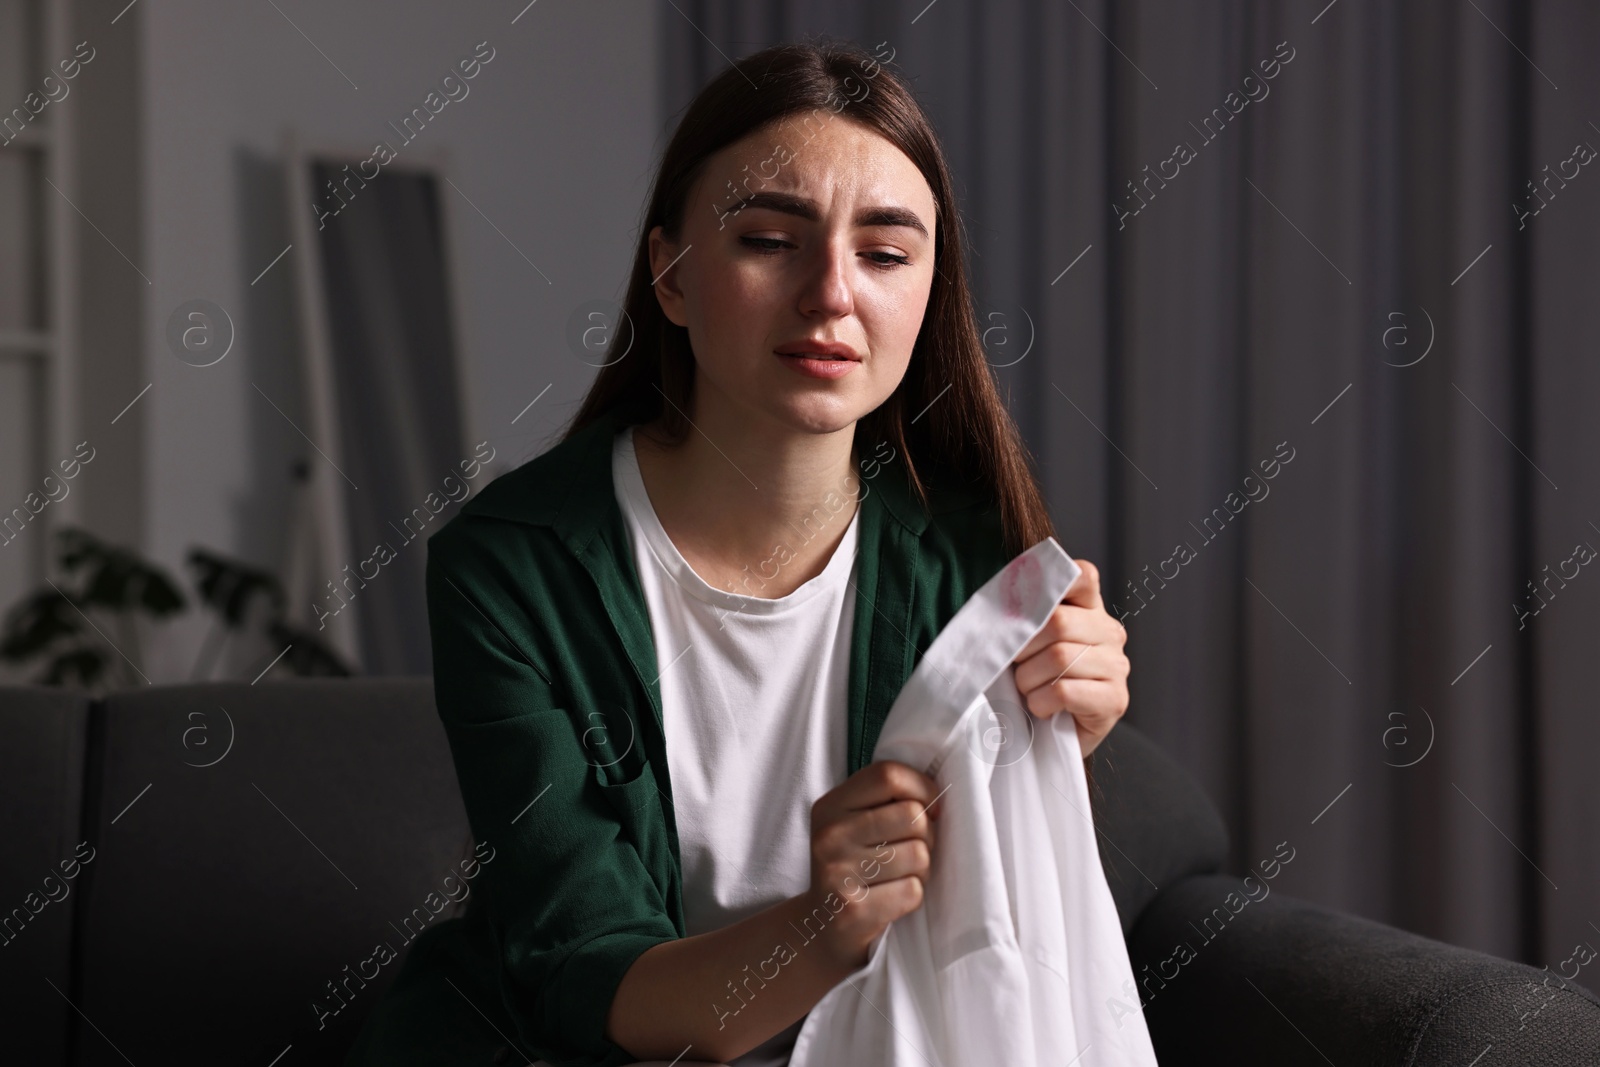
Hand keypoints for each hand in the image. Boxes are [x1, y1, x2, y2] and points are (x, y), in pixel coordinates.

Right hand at [806, 760, 941, 969]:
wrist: (820, 928)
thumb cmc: (852, 867)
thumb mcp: (852, 823)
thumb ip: (885, 802)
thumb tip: (939, 799)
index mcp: (829, 806)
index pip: (888, 775)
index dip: (922, 787)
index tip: (930, 808)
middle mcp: (830, 836)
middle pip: (912, 816)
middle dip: (925, 835)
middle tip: (910, 850)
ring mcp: (838, 873)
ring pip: (919, 854)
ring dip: (921, 869)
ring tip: (899, 875)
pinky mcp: (854, 910)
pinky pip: (913, 890)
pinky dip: (912, 896)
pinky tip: (892, 898)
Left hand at [1010, 558, 1129, 757]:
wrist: (1048, 739)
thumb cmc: (1031, 684)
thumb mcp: (1024, 645)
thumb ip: (1023, 618)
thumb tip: (1001, 604)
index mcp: (1090, 609)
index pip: (1083, 576)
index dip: (1053, 583)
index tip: (1024, 604)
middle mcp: (1110, 633)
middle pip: (1059, 622)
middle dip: (1024, 649)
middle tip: (1016, 668)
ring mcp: (1117, 666)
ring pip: (1060, 658)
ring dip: (1029, 680)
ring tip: (1028, 691)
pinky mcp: (1115, 700)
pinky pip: (1065, 691)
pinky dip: (1041, 702)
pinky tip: (1042, 709)